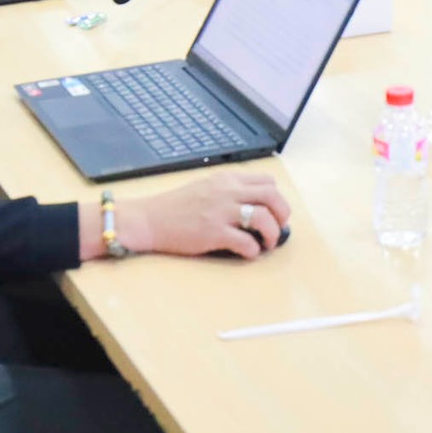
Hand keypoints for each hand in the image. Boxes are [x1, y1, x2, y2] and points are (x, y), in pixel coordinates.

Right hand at [118, 173, 291, 258]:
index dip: (276, 198)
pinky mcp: (213, 233)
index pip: (267, 181)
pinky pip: (246, 242)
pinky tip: (247, 253)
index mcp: (226, 179)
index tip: (274, 212)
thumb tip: (256, 206)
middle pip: (272, 196)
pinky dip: (253, 250)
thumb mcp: (205, 187)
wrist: (149, 219)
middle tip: (279, 228)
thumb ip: (229, 191)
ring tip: (266, 244)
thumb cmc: (176, 206)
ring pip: (263, 218)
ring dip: (272, 234)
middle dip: (282, 214)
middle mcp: (226, 191)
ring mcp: (220, 212)